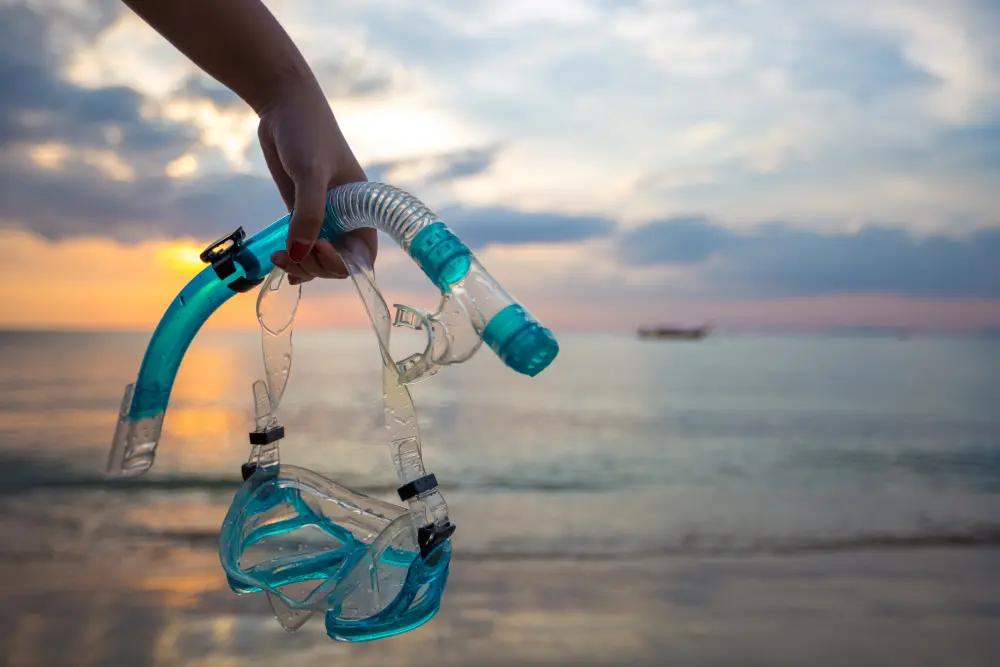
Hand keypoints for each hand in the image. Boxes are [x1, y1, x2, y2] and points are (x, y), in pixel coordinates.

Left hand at [258, 83, 376, 284]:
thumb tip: (298, 254)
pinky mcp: (299, 210)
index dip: (345, 263)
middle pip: (337, 262)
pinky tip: (281, 263)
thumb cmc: (307, 132)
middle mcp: (345, 217)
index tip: (321, 248)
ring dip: (300, 266)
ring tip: (278, 257)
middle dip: (315, 266)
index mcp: (362, 209)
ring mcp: (321, 216)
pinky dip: (292, 259)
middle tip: (290, 255)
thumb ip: (308, 214)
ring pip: (316, 257)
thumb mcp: (310, 172)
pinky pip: (300, 245)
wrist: (283, 105)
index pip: (363, 254)